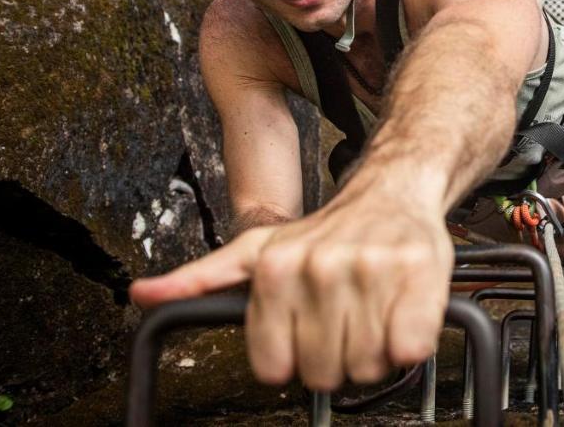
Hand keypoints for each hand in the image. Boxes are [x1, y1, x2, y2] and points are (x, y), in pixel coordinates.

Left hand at [129, 194, 453, 390]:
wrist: (393, 190)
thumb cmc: (328, 231)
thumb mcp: (257, 251)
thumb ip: (201, 278)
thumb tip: (143, 296)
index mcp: (276, 269)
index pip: (275, 368)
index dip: (294, 357)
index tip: (308, 331)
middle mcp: (321, 267)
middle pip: (322, 373)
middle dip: (337, 357)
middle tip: (346, 321)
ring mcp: (372, 272)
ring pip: (365, 368)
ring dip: (374, 352)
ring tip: (373, 314)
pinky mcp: (420, 278)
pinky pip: (410, 351)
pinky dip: (410, 346)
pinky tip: (402, 316)